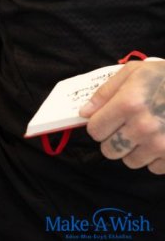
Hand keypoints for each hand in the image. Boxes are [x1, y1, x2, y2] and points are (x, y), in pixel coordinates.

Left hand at [80, 59, 164, 173]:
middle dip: (112, 140)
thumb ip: (105, 92)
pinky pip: (153, 168)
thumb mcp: (133, 72)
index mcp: (128, 104)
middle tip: (124, 128)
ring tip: (144, 133)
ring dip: (133, 150)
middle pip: (109, 150)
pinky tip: (160, 141)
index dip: (97, 125)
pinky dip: (154, 158)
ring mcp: (161, 145)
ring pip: (130, 161)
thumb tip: (84, 112)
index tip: (104, 121)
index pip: (95, 130)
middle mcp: (142, 127)